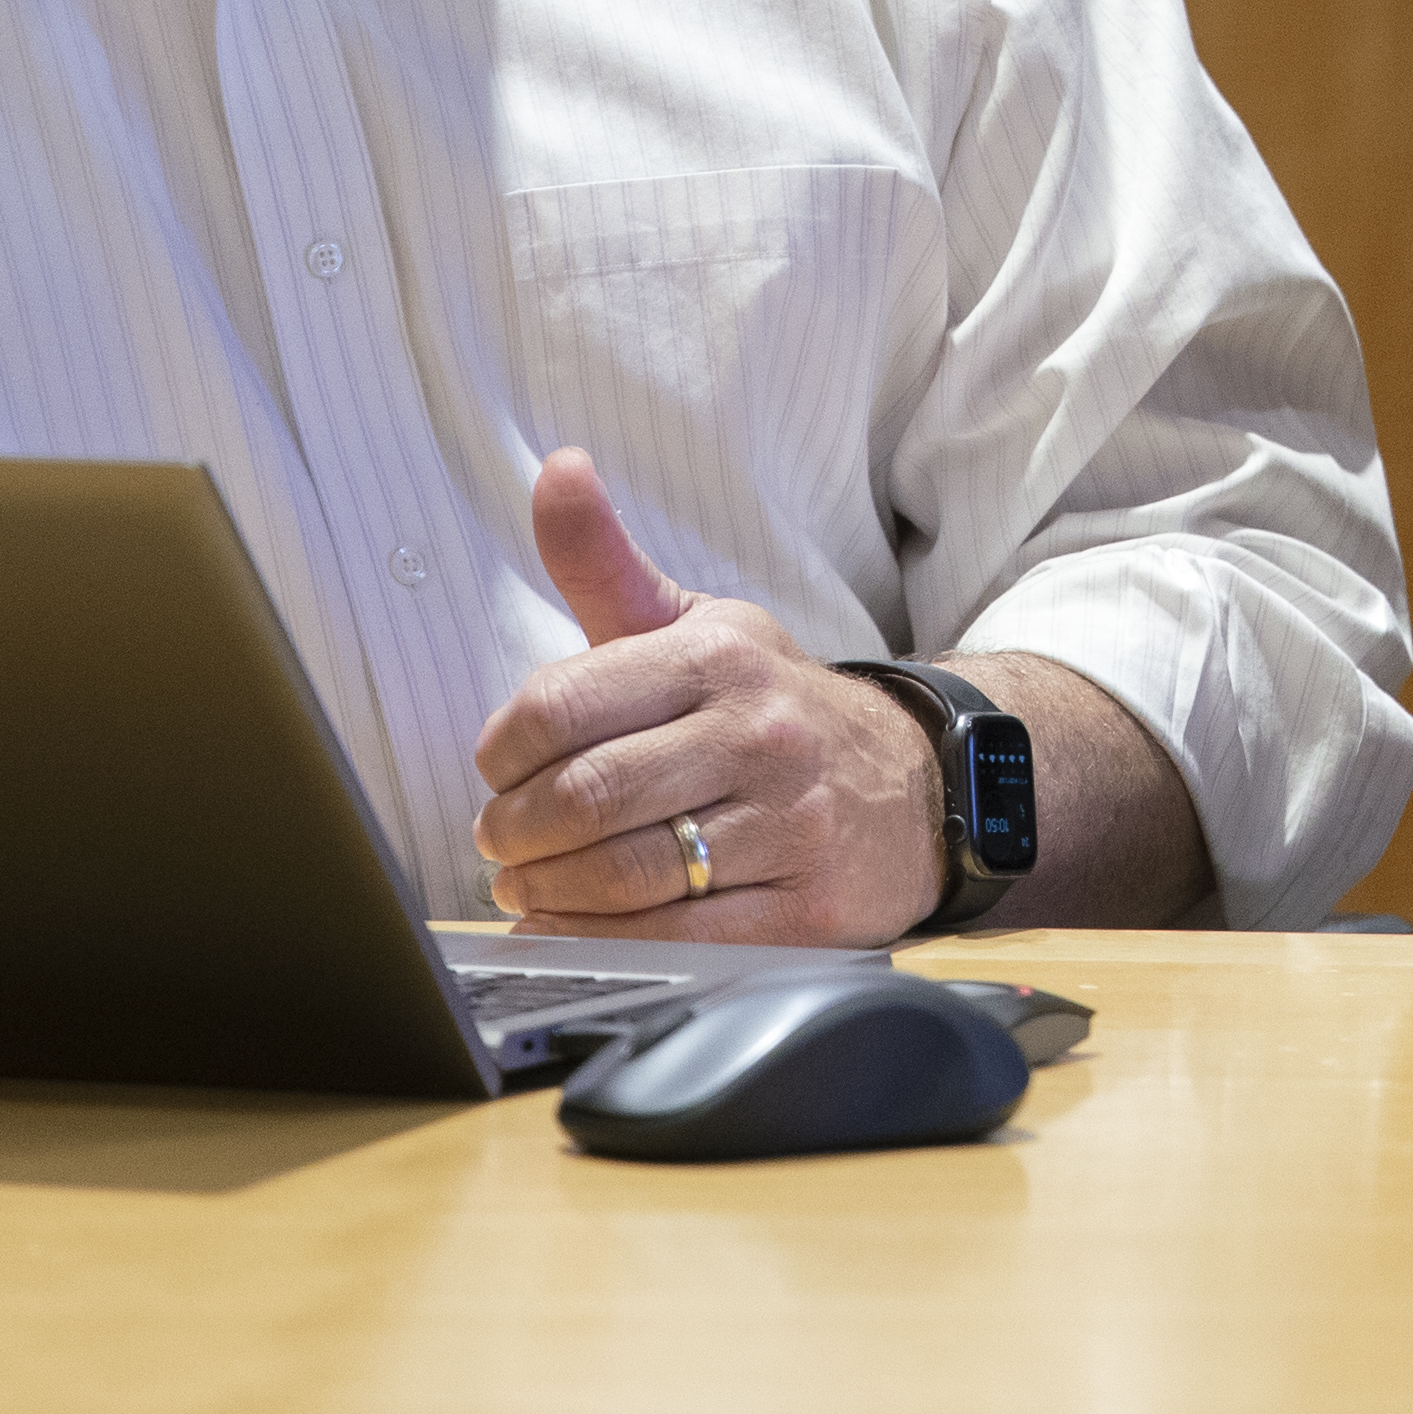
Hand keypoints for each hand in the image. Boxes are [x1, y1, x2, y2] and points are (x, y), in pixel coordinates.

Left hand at [467, 451, 950, 943]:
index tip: (496, 773)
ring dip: (547, 893)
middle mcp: (758, 735)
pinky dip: (600, 944)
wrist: (916, 784)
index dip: (501, 754)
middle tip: (500, 841)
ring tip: (529, 884)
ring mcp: (788, 826)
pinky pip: (674, 941)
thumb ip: (608, 563)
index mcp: (717, 658)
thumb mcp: (701, 626)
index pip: (560, 706)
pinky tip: (575, 927)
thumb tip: (556, 469)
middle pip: (584, 799)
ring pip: (622, 877)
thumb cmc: (775, 708)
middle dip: (513, 833)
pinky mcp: (806, 913)